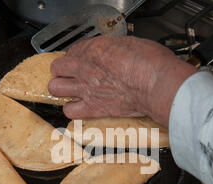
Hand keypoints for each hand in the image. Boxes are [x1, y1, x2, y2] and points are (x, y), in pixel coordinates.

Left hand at [48, 35, 196, 126]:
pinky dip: (72, 110)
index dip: (76, 57)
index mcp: (95, 48)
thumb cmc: (151, 63)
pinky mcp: (93, 108)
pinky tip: (79, 109)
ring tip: (70, 93)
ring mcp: (86, 88)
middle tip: (70, 76)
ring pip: (55, 89)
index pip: (73, 51)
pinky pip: (70, 111)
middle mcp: (85, 67)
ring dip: (62, 90)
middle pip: (57, 68)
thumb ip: (115, 50)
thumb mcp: (131, 44)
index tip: (81, 61)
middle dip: (62, 72)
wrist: (156, 84)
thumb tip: (115, 53)